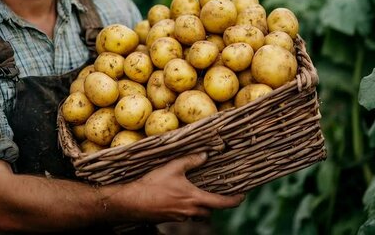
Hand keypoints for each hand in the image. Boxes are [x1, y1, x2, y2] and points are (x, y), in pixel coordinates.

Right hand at [105, 152, 244, 222]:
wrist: (131, 202)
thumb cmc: (153, 184)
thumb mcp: (172, 167)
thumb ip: (191, 160)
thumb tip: (205, 154)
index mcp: (194, 199)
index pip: (222, 203)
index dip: (235, 200)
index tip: (242, 196)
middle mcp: (190, 212)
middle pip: (209, 211)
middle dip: (214, 204)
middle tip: (215, 193)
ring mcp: (179, 218)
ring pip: (196, 215)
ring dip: (199, 207)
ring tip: (195, 194)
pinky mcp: (169, 219)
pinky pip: (184, 216)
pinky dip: (186, 208)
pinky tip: (177, 197)